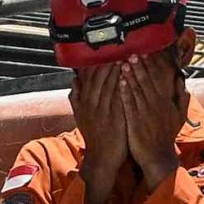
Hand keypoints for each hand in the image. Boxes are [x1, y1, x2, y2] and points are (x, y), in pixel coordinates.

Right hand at [74, 63, 130, 203]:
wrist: (102, 158)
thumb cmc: (95, 135)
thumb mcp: (81, 116)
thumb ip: (77, 97)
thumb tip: (74, 80)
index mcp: (84, 102)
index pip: (88, 76)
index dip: (96, 62)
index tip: (103, 49)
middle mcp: (92, 104)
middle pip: (98, 77)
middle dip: (107, 61)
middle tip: (116, 46)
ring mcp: (104, 111)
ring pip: (109, 85)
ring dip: (116, 69)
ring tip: (124, 55)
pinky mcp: (116, 118)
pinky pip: (119, 98)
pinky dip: (123, 86)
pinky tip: (130, 76)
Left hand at [122, 57, 187, 199]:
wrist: (158, 157)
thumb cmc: (166, 136)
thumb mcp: (179, 116)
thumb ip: (181, 97)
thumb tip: (181, 80)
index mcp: (166, 102)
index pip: (159, 79)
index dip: (152, 66)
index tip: (146, 53)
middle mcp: (156, 105)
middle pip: (148, 82)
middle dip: (140, 66)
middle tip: (132, 52)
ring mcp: (146, 113)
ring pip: (138, 90)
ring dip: (131, 76)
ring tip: (124, 63)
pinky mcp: (135, 122)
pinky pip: (130, 105)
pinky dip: (125, 93)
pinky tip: (120, 83)